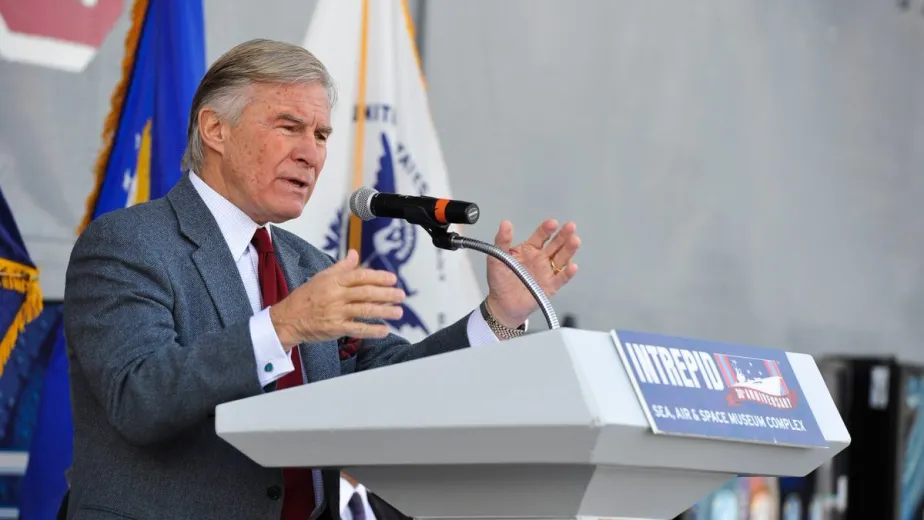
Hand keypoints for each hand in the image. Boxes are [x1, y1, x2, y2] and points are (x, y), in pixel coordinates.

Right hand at [270, 250, 404, 346]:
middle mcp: (336, 295)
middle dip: (387, 294)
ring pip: (365, 310)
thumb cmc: (306, 297)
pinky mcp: (335, 328)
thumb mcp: (322, 277)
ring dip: (385, 311)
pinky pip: (358, 329)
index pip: (361, 276)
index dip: (379, 277)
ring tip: (398, 312)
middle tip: (401, 295)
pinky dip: (373, 330)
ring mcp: (336, 312)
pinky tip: (385, 330)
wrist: (288, 319)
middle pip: (366, 292)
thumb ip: (342, 267)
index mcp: (334, 280)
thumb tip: (355, 253)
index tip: (393, 279)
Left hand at [485, 219, 579, 327]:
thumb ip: (502, 240)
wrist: (502, 304)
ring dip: (568, 250)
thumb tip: (505, 223)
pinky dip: (567, 273)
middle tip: (570, 226)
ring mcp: (547, 272)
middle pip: (555, 245)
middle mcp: (541, 258)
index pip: (541, 236)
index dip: (547, 229)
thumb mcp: (497, 258)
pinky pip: (561, 279)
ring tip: (574, 241)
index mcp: (530, 249)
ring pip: (561, 259)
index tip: (552, 223)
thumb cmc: (500, 280)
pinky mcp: (550, 286)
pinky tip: (572, 266)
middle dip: (563, 235)